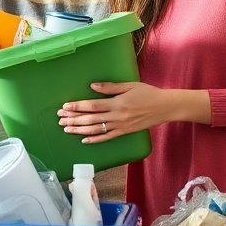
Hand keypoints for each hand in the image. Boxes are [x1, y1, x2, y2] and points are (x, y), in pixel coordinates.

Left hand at [57, 82, 171, 143]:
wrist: (164, 107)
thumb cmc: (147, 93)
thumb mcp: (129, 85)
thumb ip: (110, 87)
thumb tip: (92, 86)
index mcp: (117, 103)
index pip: (92, 106)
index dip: (77, 107)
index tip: (65, 107)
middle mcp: (117, 116)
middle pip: (91, 119)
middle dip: (74, 119)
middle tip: (60, 119)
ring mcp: (120, 126)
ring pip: (96, 130)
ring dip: (80, 130)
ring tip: (67, 129)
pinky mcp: (124, 132)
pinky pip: (107, 137)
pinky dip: (95, 139)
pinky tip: (84, 140)